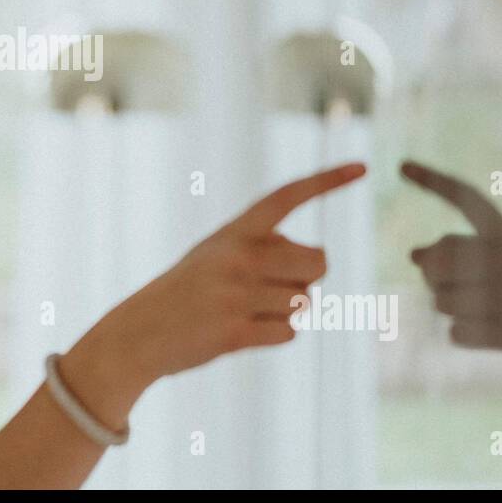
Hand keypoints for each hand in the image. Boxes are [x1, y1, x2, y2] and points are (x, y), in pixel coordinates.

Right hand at [117, 162, 366, 381]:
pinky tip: (242, 332)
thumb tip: (315, 261)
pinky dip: (274, 336)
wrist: (138, 332)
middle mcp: (238, 256)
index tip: (363, 167)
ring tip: (246, 310)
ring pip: (304, 302)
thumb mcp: (216, 252)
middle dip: (308, 277)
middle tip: (277, 286)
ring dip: (285, 311)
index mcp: (233, 230)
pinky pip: (289, 333)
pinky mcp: (236, 332)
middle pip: (317, 262)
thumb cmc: (186, 290)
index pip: (287, 196)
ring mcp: (237, 294)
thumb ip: (261, 247)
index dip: (327, 181)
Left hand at [400, 159, 501, 378]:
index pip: (466, 200)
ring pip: (441, 301)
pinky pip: (457, 333)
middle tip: (452, 285)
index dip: (433, 182)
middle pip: (437, 261)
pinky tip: (493, 332)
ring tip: (487, 310)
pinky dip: (468, 336)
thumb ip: (461, 251)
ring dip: (453, 310)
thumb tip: (412, 254)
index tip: (400, 166)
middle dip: (433, 276)